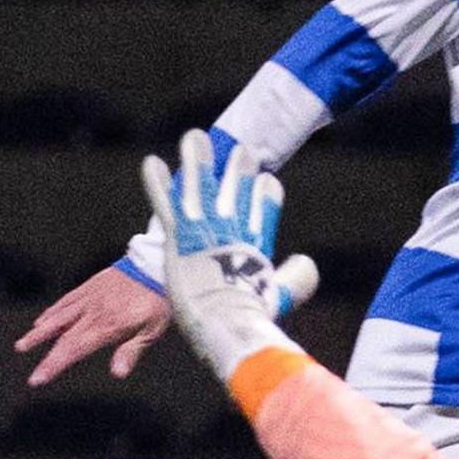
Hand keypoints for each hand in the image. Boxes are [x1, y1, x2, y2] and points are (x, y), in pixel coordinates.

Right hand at [17, 264, 175, 385]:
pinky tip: (42, 320)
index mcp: (107, 325)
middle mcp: (92, 312)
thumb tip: (118, 373)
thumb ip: (132, 351)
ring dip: (39, 333)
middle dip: (46, 358)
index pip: (74, 349)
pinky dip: (51, 312)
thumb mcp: (152, 329)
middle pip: (62, 338)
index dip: (54, 364)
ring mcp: (88, 298)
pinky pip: (65, 301)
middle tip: (31, 375)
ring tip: (22, 345)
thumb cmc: (158, 298)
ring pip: (57, 317)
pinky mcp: (90, 286)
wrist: (156, 263)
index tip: (38, 378)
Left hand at [140, 133, 316, 381]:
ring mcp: (205, 228)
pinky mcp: (179, 235)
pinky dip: (157, 182)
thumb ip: (297, 279)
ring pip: (201, 185)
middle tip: (243, 150)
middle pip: (238, 186)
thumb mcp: (281, 296)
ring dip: (197, 159)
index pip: (266, 205)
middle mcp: (233, 228)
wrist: (226, 320)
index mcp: (256, 242)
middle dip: (239, 168)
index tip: (267, 182)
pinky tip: (150, 163)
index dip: (266, 194)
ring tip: (195, 137)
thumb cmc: (251, 316)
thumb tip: (308, 263)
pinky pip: (165, 202)